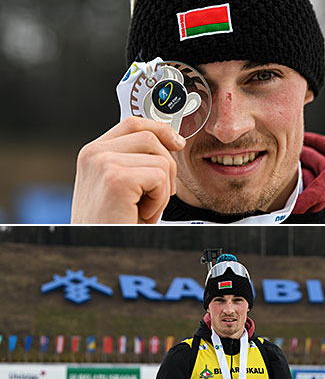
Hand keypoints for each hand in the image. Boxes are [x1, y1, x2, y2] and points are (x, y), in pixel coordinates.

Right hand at [70, 115, 185, 223]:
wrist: (94, 254)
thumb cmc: (110, 226)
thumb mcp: (119, 186)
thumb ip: (134, 160)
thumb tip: (171, 141)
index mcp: (93, 152)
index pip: (133, 123)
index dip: (160, 129)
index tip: (177, 142)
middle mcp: (94, 153)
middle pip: (151, 137)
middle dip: (166, 167)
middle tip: (154, 198)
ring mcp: (104, 163)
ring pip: (160, 159)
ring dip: (162, 188)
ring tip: (142, 208)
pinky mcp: (116, 178)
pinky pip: (160, 177)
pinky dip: (159, 201)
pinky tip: (141, 214)